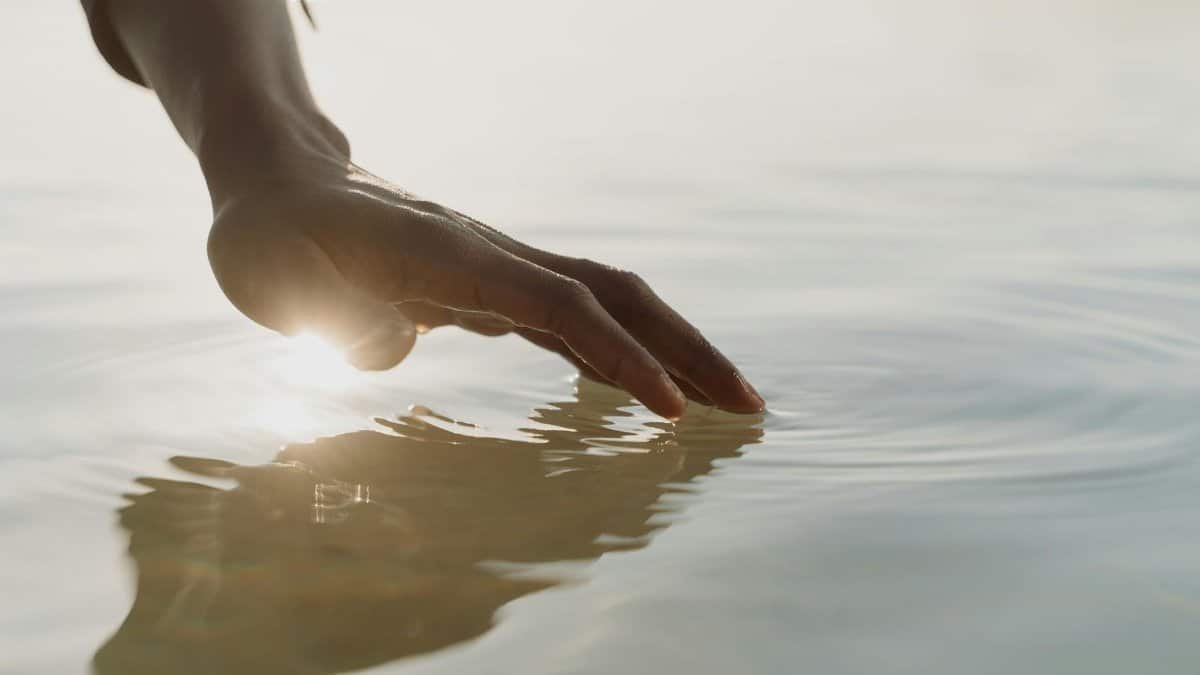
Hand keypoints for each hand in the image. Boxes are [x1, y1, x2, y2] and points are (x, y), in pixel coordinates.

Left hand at [207, 160, 763, 418]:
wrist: (283, 185)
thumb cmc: (271, 235)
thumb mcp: (272, 278)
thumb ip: (334, 317)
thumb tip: (393, 344)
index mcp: (449, 254)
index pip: (559, 306)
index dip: (618, 357)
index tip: (667, 412)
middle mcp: (492, 254)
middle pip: (616, 294)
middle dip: (686, 348)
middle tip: (747, 406)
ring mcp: (500, 267)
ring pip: (609, 302)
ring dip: (671, 349)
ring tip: (723, 403)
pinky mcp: (494, 285)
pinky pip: (577, 320)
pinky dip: (622, 354)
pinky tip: (648, 390)